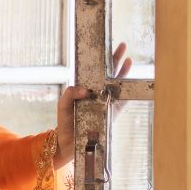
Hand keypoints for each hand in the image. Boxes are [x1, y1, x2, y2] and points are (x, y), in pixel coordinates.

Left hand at [54, 42, 131, 168]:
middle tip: (121, 45)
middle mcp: (98, 95)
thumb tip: (86, 89)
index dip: (102, 60)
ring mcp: (105, 104)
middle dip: (115, 60)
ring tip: (127, 58)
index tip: (106, 46)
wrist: (68, 144)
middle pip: (108, 74)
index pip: (95, 72)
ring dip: (122, 72)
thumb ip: (70, 93)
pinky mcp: (111, 114)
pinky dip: (125, 92)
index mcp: (86, 90)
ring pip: (116, 84)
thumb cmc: (65, 123)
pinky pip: (121, 101)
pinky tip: (128, 82)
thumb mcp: (63, 105)